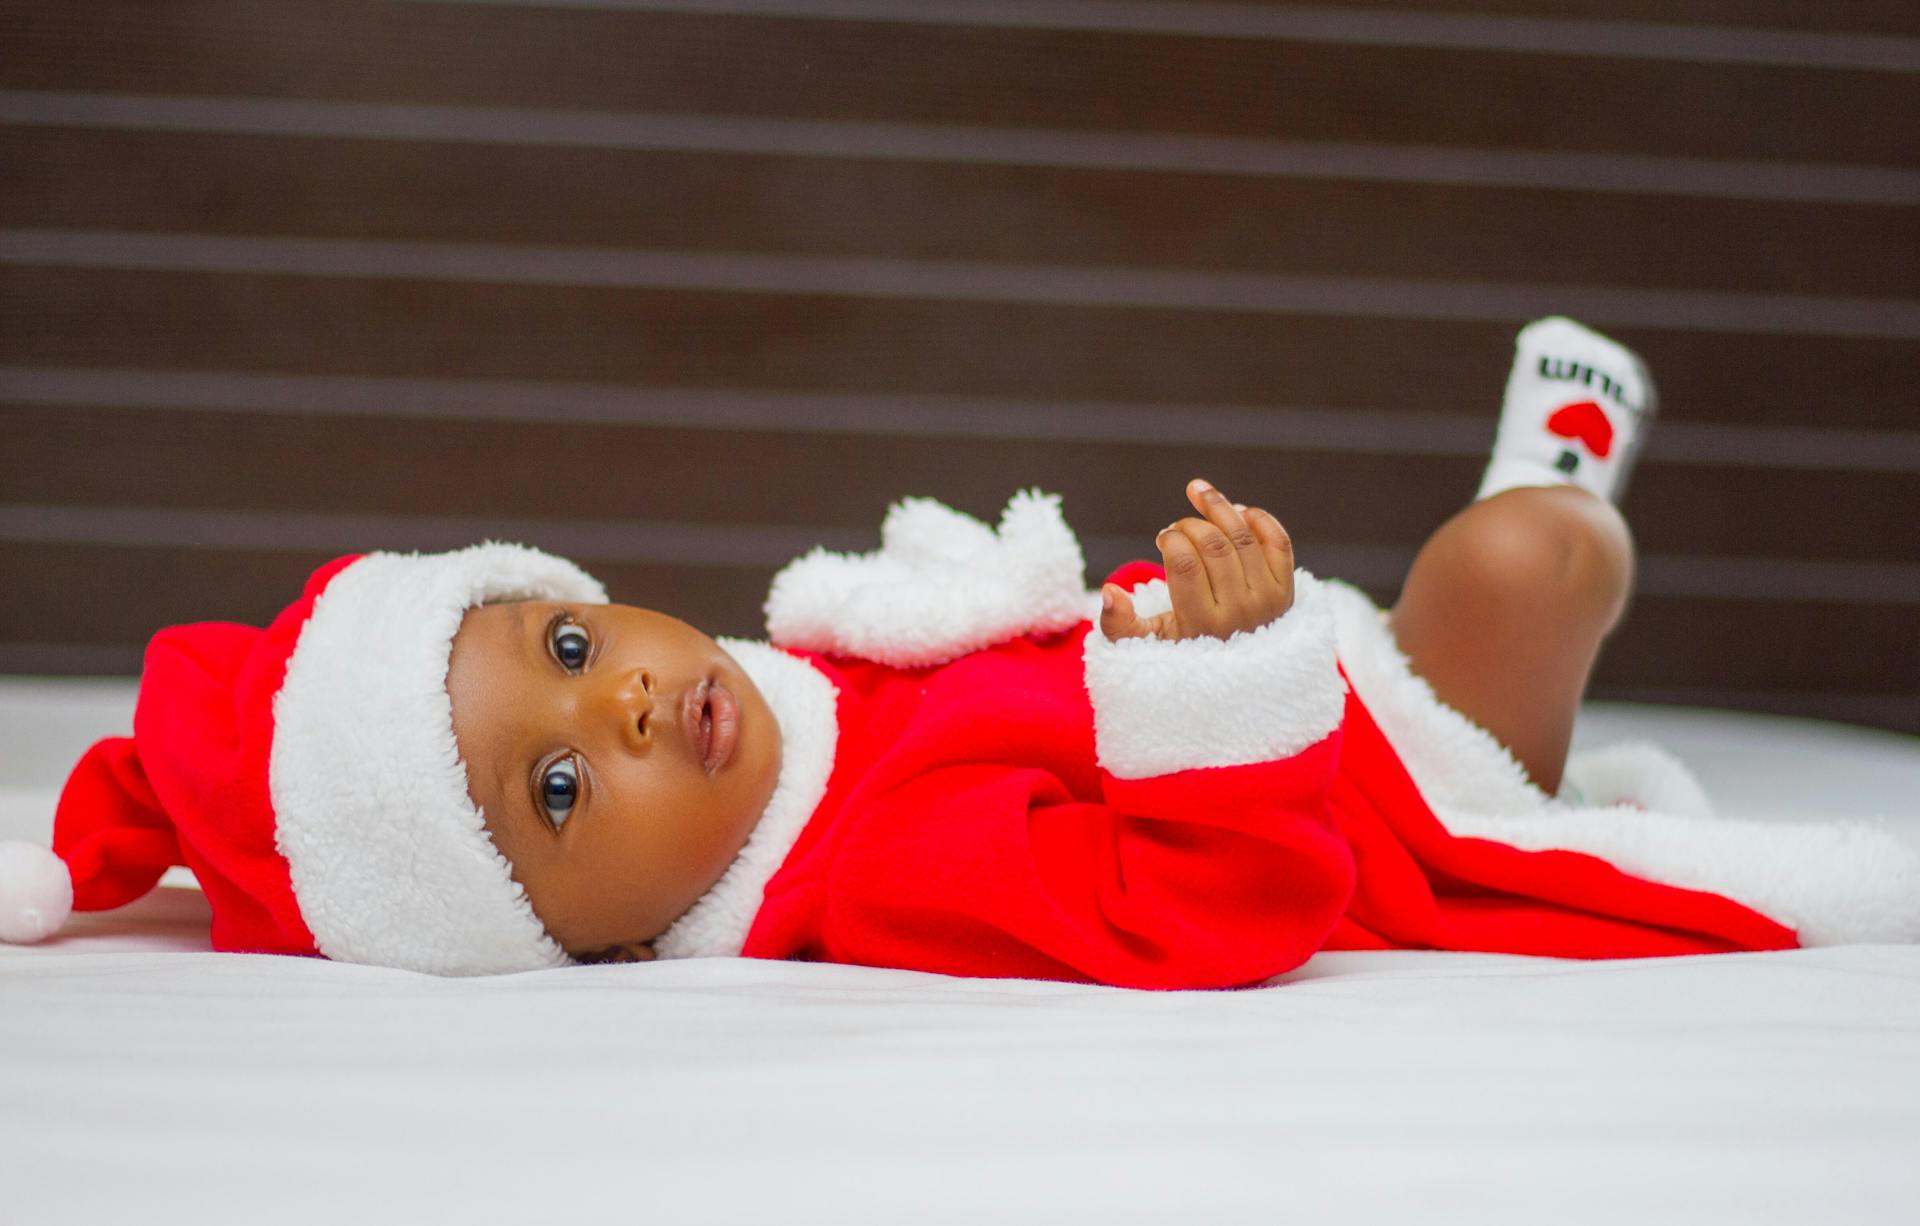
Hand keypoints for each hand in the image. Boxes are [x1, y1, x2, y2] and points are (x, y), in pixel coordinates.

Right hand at [1100, 479, 1294, 641]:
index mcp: (1201, 625)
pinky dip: (1259, 519)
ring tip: (1201, 496)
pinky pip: (1278, 543)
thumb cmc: (1183, 651)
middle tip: (1177, 527)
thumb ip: (1118, 623)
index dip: (1171, 539)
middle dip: (1190, 524)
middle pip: (1215, 546)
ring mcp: (1268, 601)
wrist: (1238, 677)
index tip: (1163, 537)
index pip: (1185, 565)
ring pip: (1244, 538)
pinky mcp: (1286, 590)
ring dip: (1220, 508)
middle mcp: (1239, 613)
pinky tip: (1237, 511)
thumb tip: (1108, 591)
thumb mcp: (1144, 646)